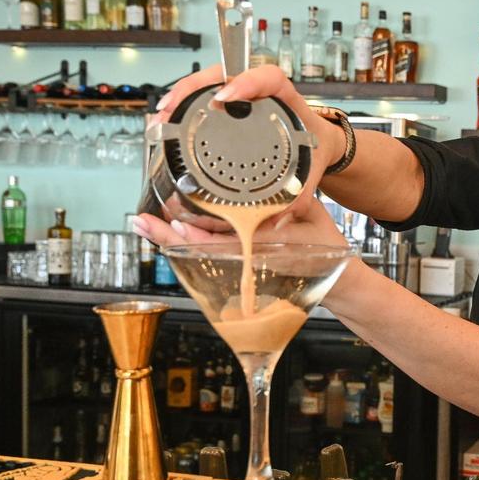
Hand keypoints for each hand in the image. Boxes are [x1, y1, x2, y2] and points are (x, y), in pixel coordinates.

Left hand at [131, 197, 348, 249]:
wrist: (337, 283)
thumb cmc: (328, 250)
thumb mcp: (317, 217)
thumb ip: (295, 201)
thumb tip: (277, 196)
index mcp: (268, 249)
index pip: (224, 243)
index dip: (195, 236)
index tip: (172, 224)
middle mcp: (251, 260)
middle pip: (202, 248)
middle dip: (169, 237)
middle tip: (141, 222)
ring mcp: (247, 264)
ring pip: (203, 251)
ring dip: (174, 240)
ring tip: (148, 225)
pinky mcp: (245, 263)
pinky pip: (214, 252)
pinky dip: (192, 241)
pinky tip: (176, 231)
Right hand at [150, 64, 346, 221]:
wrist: (320, 145)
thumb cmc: (316, 148)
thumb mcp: (311, 168)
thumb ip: (300, 193)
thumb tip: (278, 218)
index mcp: (287, 99)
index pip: (268, 77)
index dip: (246, 81)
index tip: (226, 97)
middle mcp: (261, 92)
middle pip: (224, 74)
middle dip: (192, 87)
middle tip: (171, 108)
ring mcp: (243, 97)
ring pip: (208, 84)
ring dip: (181, 95)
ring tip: (162, 117)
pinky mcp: (231, 107)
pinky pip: (204, 97)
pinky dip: (183, 105)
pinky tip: (167, 119)